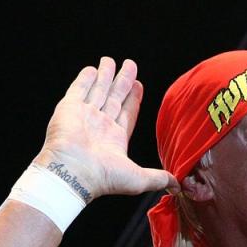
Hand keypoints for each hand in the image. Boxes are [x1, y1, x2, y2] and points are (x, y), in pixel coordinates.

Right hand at [33, 57, 178, 197]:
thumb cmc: (103, 177)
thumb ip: (158, 178)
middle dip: (122, 81)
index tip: (139, 86)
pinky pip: (78, 89)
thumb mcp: (139, 179)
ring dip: (105, 75)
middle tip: (130, 65)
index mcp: (114, 139)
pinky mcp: (69, 108)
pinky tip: (92, 69)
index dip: (133, 99)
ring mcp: (84, 116)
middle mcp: (99, 125)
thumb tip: (177, 185)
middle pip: (114, 97)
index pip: (127, 113)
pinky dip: (85, 79)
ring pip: (98, 90)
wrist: (73, 173)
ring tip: (110, 60)